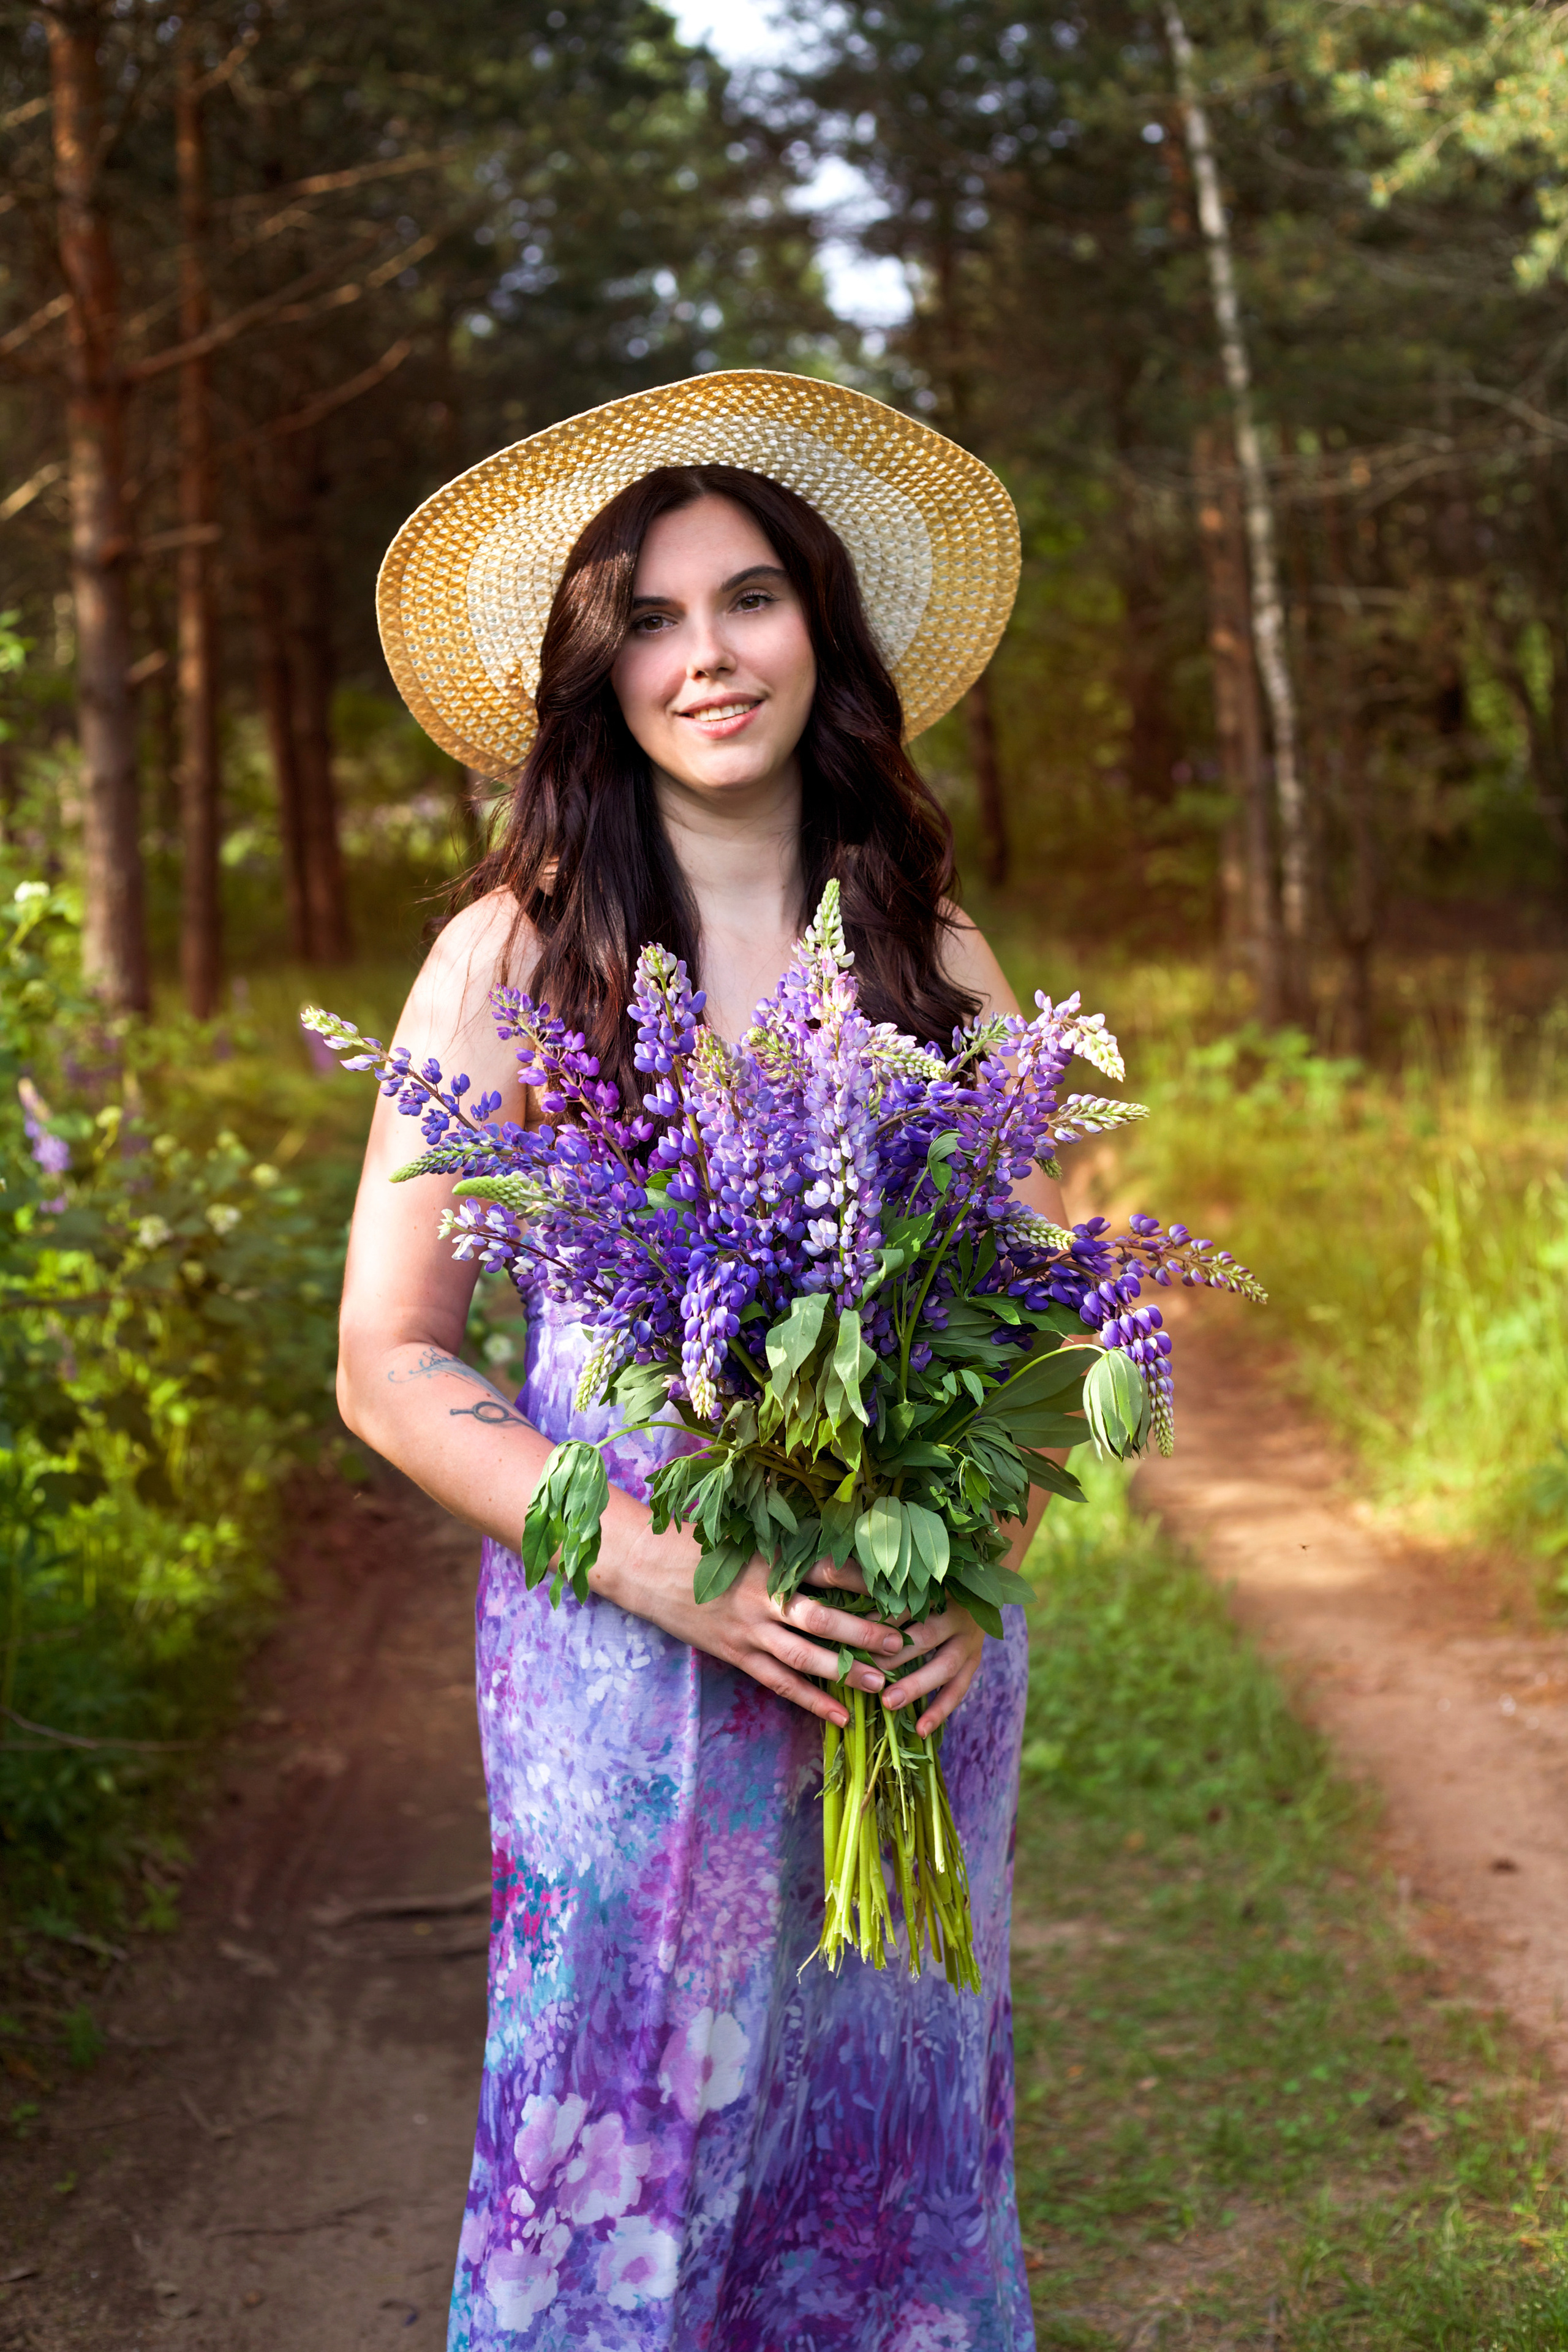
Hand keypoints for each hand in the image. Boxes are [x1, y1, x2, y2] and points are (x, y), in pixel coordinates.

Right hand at [604, 1529, 905, 1727]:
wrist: (644, 1565)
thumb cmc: (696, 1541)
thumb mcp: (743, 1533)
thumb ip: (784, 1541)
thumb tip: (828, 1539)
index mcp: (771, 1561)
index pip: (828, 1571)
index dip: (866, 1582)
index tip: (900, 1589)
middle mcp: (763, 1597)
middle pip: (823, 1618)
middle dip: (865, 1632)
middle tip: (904, 1642)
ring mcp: (749, 1630)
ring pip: (805, 1657)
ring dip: (844, 1671)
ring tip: (882, 1683)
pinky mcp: (736, 1654)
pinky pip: (779, 1683)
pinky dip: (811, 1701)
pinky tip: (840, 1715)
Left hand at [808, 1559, 982, 1736]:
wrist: (979, 1580)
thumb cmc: (925, 1580)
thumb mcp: (907, 1574)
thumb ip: (874, 1581)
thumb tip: (833, 1580)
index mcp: (937, 1588)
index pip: (905, 1604)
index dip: (878, 1619)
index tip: (849, 1633)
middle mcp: (956, 1613)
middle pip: (925, 1636)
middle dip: (894, 1656)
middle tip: (865, 1672)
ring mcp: (969, 1639)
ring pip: (944, 1666)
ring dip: (915, 1686)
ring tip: (888, 1703)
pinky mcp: (975, 1659)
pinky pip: (959, 1689)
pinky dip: (940, 1711)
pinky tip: (920, 1730)